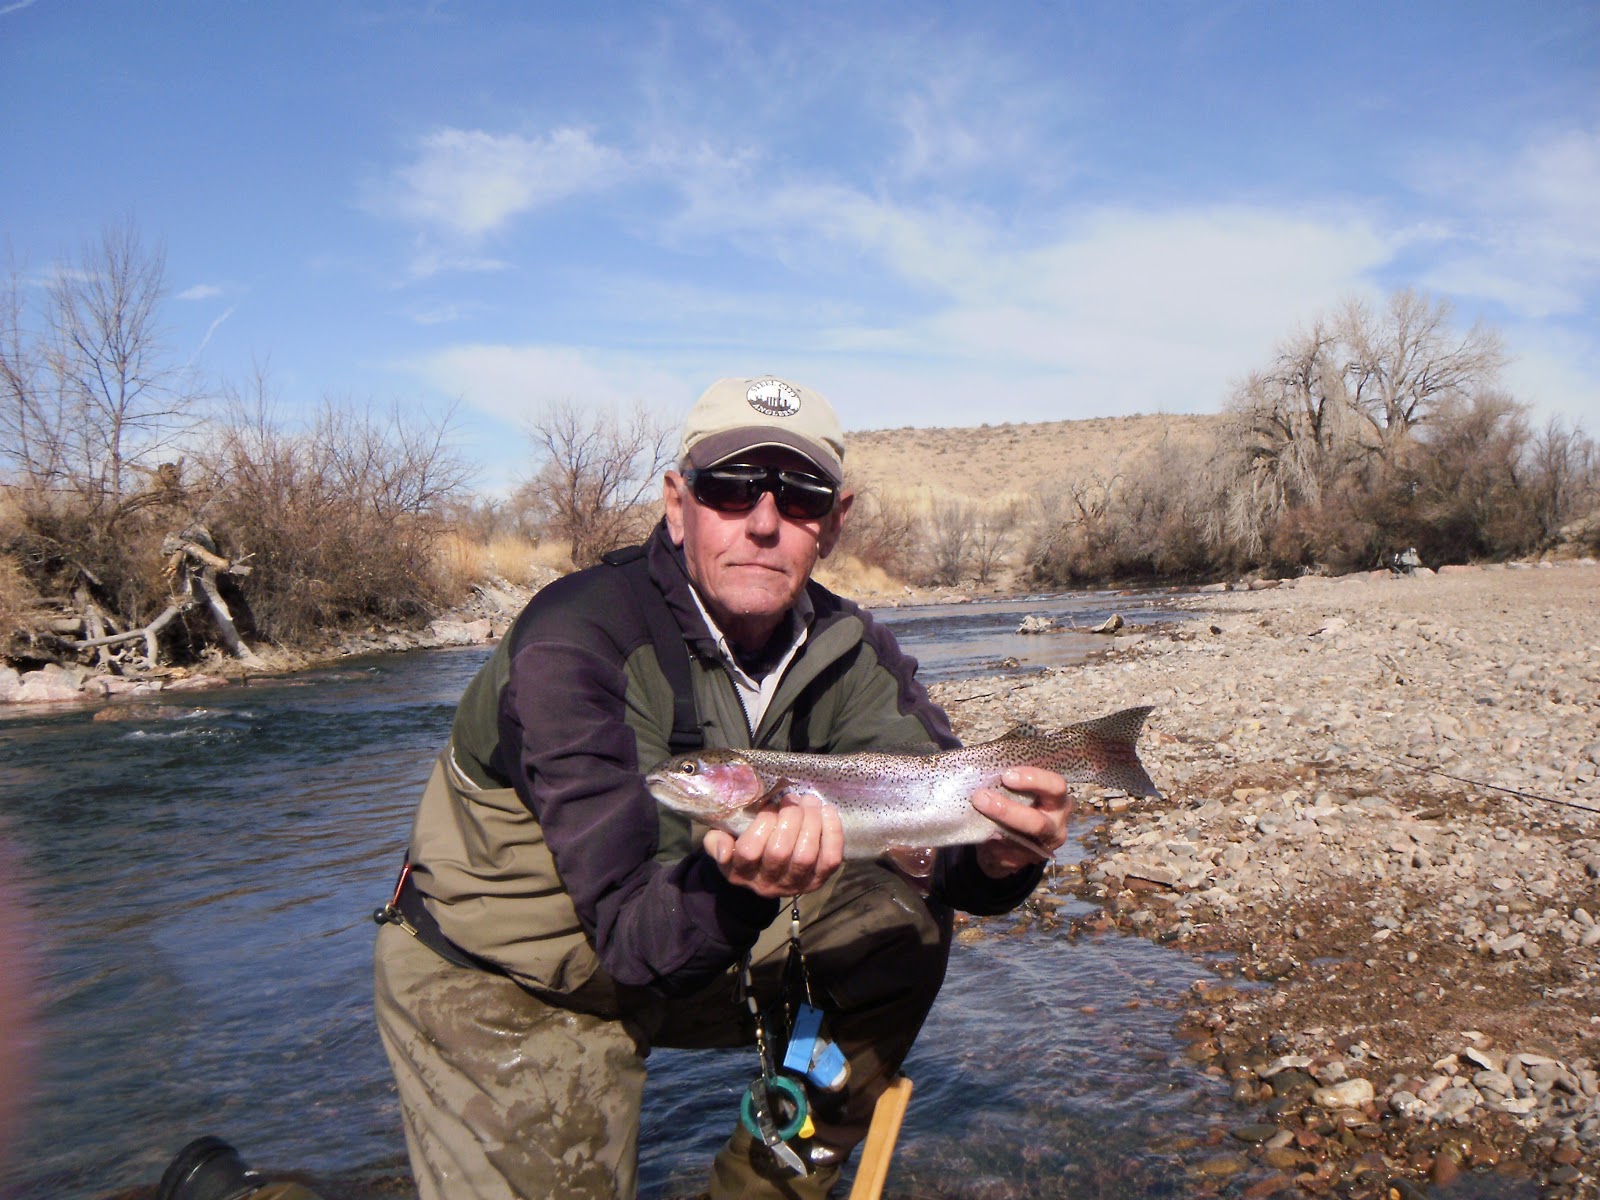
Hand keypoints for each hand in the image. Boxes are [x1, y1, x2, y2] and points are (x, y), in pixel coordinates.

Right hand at [704, 793, 844, 897]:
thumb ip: (716, 843)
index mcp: (740, 873)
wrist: (762, 875)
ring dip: (811, 822)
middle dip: (790, 817)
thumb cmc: (739, 849)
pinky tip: (827, 812)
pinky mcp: (817, 882)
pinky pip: (830, 860)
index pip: (749, 851)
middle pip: (781, 852)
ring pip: (806, 855)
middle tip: (792, 797)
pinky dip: (833, 834)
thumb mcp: (721, 844)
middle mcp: (768, 884)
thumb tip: (724, 850)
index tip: (769, 803)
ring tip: (809, 801)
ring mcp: (795, 885)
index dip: (762, 823)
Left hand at [970, 766, 1072, 877]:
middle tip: (981, 796)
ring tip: (976, 810)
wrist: (1014, 836)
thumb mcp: (1022, 790)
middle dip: (1006, 810)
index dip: (1033, 780)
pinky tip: (979, 829)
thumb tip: (985, 770)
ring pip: (1018, 841)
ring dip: (992, 827)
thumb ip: (1012, 783)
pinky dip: (989, 840)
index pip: (1055, 787)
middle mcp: (1055, 825)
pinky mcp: (1024, 861)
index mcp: (1057, 801)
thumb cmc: (1018, 802)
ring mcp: (1041, 847)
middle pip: (1037, 823)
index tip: (1007, 775)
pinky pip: (1004, 852)